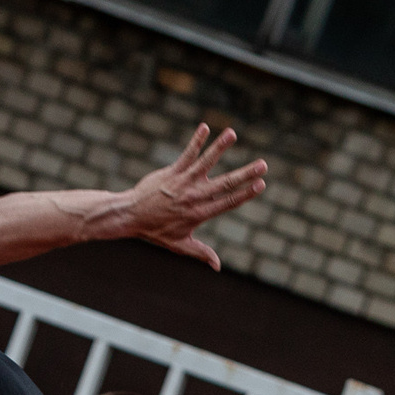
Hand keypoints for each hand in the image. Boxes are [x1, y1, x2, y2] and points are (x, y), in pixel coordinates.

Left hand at [122, 124, 268, 269]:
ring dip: (220, 147)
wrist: (131, 216)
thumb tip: (218, 267)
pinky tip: (205, 127)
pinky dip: (196, 141)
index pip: (228, 202)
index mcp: (200, 214)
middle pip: (225, 183)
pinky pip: (187, 154)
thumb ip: (201, 253)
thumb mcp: (180, 245)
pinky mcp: (172, 172)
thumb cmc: (156, 231)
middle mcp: (194, 197)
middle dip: (246, 174)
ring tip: (232, 133)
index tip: (261, 185)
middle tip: (263, 165)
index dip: (246, 194)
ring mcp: (183, 182)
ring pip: (205, 162)